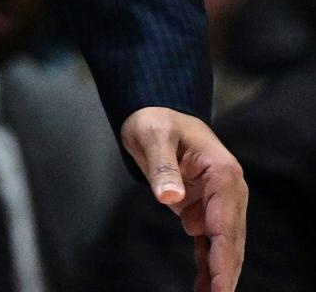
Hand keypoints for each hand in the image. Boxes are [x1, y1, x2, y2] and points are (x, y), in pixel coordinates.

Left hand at [121, 106, 246, 290]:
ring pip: (223, 246)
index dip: (223, 261)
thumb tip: (171, 198)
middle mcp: (228, 190)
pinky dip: (208, 264)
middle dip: (226, 275)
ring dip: (218, 274)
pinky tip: (204, 286)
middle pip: (230, 241)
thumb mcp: (153, 136)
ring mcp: (219, 201)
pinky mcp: (205, 208)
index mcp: (223, 173)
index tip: (221, 288)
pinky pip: (209, 242)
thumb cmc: (156, 120)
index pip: (225, 225)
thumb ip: (162, 167)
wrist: (154, 111)